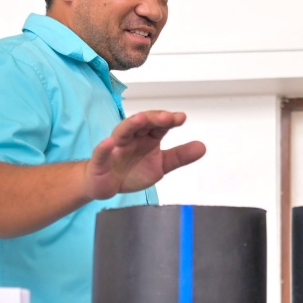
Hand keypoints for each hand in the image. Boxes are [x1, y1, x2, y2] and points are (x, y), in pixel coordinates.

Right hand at [84, 110, 206, 199]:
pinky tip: (110, 142)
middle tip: (168, 117)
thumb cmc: (132, 170)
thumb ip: (179, 156)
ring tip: (141, 119)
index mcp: (147, 138)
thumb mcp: (160, 165)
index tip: (181, 118)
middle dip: (154, 118)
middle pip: (142, 123)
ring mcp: (115, 147)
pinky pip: (101, 153)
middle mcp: (131, 138)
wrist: (106, 185)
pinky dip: (104, 147)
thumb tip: (202, 147)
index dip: (169, 120)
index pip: (159, 125)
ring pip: (122, 132)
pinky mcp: (100, 160)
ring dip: (131, 124)